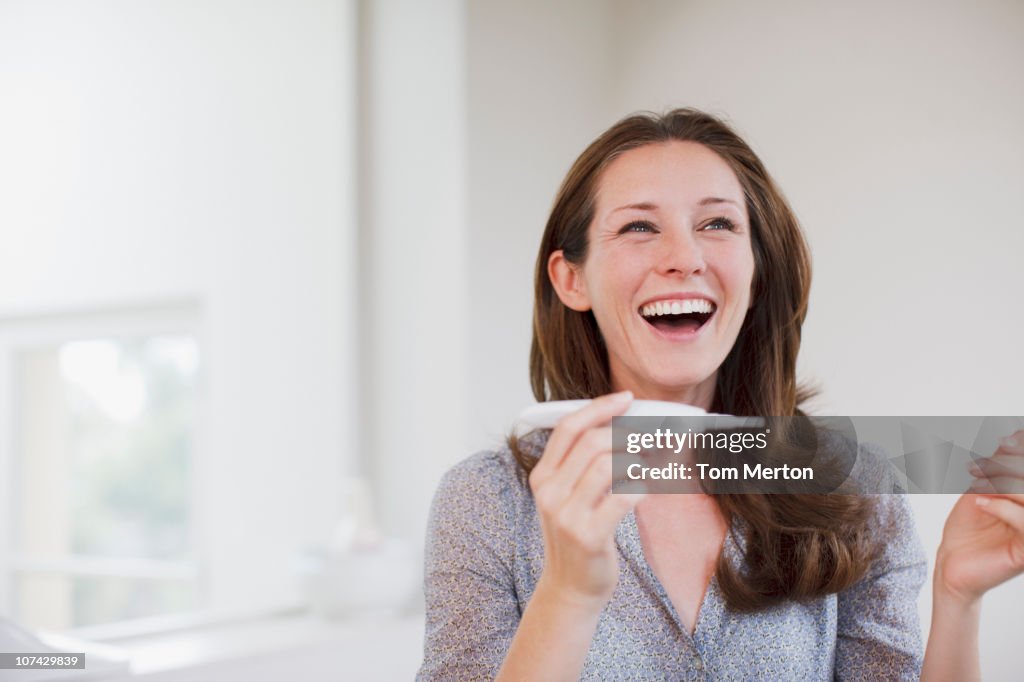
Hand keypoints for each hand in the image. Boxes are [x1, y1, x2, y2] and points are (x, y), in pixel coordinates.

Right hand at [528, 391, 643, 609]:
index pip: (568, 428)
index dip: (599, 407)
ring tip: (648, 465)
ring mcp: (566, 515)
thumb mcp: (567, 497)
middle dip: (628, 432)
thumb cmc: (577, 534)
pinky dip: (641, 487)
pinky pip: (624, 496)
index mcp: (542, 476)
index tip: (626, 398)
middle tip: (653, 433)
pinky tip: (643, 491)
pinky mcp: (589, 535)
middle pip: (592, 442)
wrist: (570, 587)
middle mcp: (549, 492)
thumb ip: (583, 464)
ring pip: (610, 466)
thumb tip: (626, 426)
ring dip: (637, 460)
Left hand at [934, 431, 1023, 602]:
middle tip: (981, 467)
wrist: (951, 561)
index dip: (1019, 455)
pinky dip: (1003, 508)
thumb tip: (1012, 438)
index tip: (1003, 442)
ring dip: (1006, 486)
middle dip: (1011, 468)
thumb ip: (998, 470)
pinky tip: (981, 502)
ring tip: (978, 485)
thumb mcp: (982, 491)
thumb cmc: (968, 528)